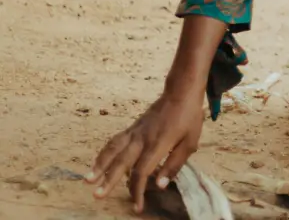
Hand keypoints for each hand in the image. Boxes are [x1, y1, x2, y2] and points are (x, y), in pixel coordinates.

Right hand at [87, 93, 204, 213]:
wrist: (180, 92)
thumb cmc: (188, 119)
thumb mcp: (190, 143)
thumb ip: (174, 165)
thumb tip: (160, 186)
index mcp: (158, 144)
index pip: (142, 172)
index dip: (137, 191)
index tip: (137, 207)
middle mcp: (142, 139)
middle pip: (122, 162)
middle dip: (108, 180)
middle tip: (97, 196)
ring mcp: (134, 132)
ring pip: (113, 150)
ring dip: (99, 165)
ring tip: (88, 180)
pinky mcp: (131, 128)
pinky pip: (114, 142)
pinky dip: (104, 154)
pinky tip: (97, 164)